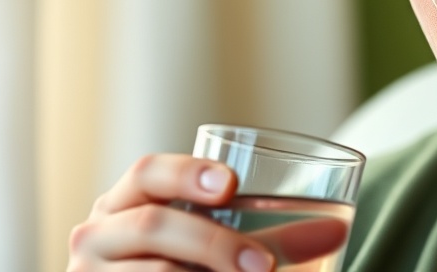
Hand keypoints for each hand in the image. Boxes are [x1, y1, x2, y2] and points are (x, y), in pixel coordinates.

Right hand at [67, 154, 348, 270]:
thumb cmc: (180, 266)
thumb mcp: (214, 246)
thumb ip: (269, 239)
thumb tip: (339, 230)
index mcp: (124, 203)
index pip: (148, 172)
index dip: (187, 173)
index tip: (231, 184)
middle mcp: (97, 235)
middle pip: (152, 225)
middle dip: (213, 243)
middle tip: (263, 265)